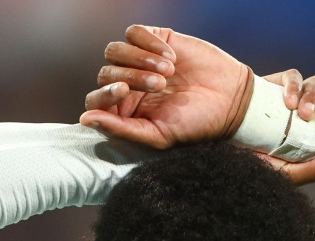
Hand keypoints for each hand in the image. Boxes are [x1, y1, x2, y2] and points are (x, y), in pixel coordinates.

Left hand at [80, 25, 251, 148]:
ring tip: (168, 72)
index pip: (95, 100)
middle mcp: (128, 87)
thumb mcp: (158, 135)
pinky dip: (149, 43)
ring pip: (114, 50)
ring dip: (140, 59)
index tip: (125, 92)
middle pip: (105, 73)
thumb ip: (120, 129)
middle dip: (131, 77)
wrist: (229, 99)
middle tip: (160, 85)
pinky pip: (134, 32)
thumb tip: (85, 120)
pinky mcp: (154, 40)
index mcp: (125, 113)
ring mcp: (139, 61)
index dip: (104, 94)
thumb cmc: (195, 124)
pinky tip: (171, 57)